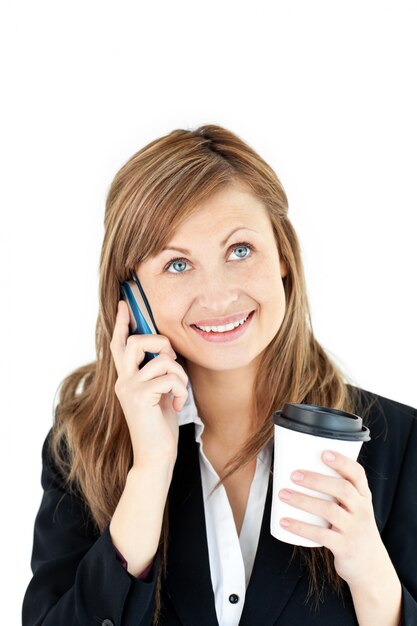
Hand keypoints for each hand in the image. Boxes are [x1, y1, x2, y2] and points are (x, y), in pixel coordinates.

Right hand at [110, 300, 188, 468]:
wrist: (156, 457)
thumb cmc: (160, 426)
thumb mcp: (159, 394)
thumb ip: (157, 374)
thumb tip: (167, 353)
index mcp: (126, 378)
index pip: (119, 344)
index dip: (121, 323)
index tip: (124, 303)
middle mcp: (123, 381)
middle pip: (135, 341)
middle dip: (160, 342)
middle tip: (173, 359)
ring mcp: (129, 388)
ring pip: (161, 360)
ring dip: (179, 374)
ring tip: (180, 392)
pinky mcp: (140, 397)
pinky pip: (169, 377)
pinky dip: (181, 389)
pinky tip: (178, 404)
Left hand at [278, 451, 390, 586]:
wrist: (371, 566)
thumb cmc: (354, 529)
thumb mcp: (355, 508)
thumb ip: (337, 491)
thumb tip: (300, 468)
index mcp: (363, 496)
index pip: (357, 474)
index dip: (342, 462)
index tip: (323, 453)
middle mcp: (361, 510)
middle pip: (342, 489)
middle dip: (316, 480)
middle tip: (294, 475)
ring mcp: (354, 529)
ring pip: (329, 510)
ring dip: (303, 500)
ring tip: (283, 494)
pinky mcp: (344, 547)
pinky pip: (321, 535)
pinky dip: (300, 527)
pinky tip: (284, 521)